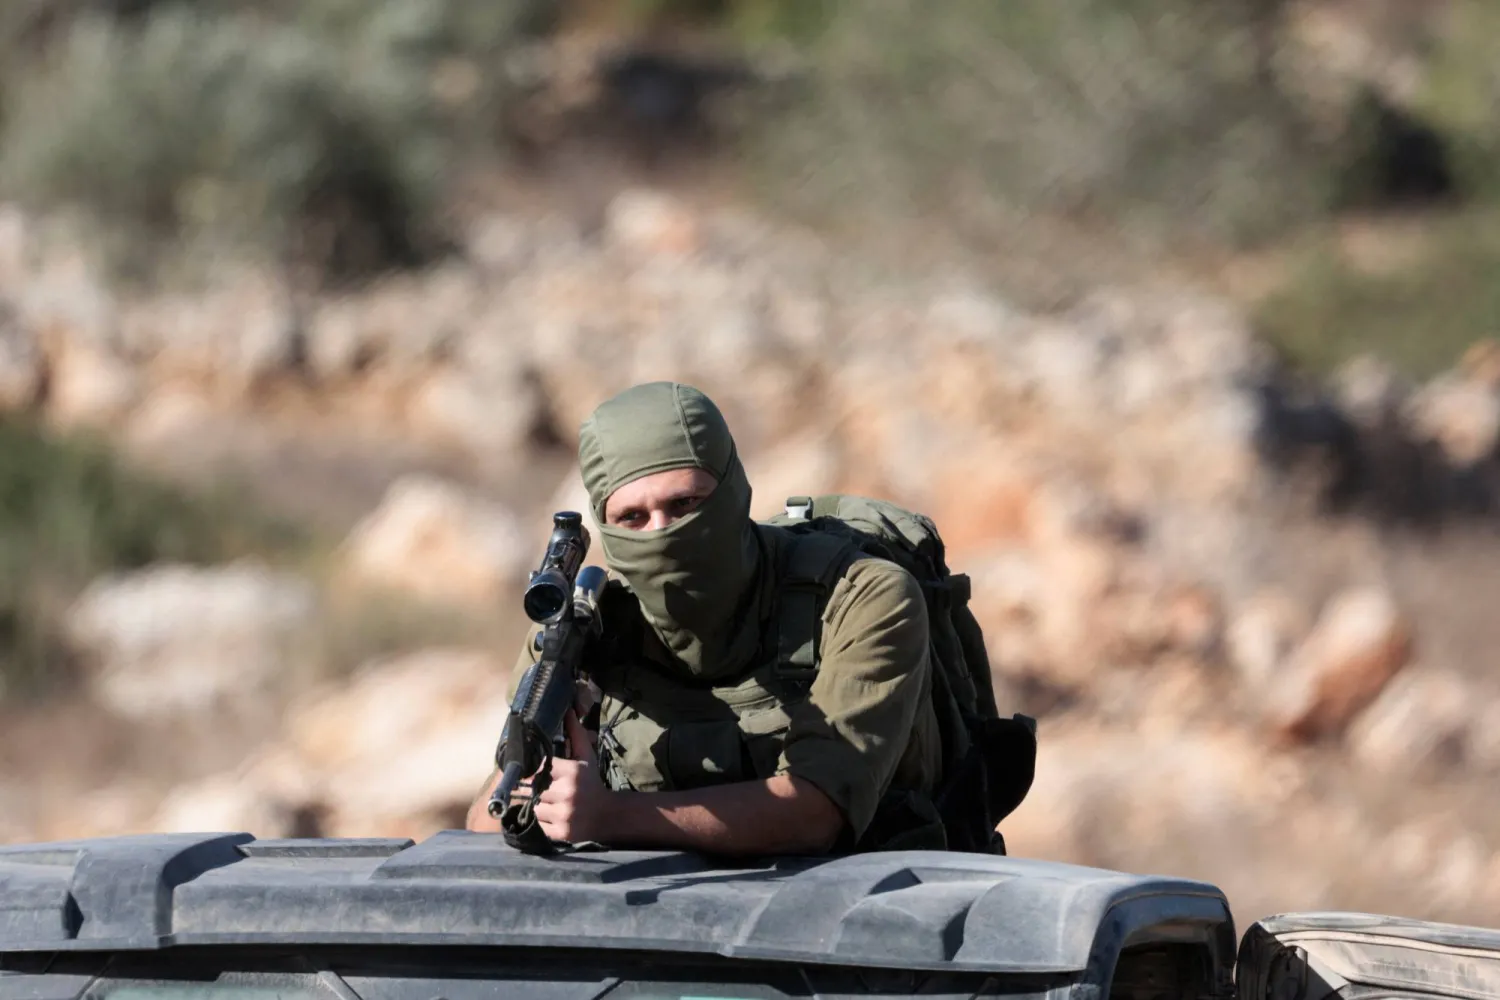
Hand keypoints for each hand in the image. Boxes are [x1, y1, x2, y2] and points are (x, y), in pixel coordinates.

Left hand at [533, 709, 613, 843]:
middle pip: (534, 789)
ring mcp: (563, 815)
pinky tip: (553, 816)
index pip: (539, 768)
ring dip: (538, 806)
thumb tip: (568, 711)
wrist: (609, 815)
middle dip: (537, 790)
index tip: (538, 775)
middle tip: (544, 791)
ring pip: (534, 807)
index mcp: (571, 772)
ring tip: (550, 804)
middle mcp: (566, 793)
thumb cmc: (592, 783)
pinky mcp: (560, 833)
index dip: (536, 772)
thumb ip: (575, 734)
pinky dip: (541, 822)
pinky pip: (538, 825)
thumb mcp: (586, 757)